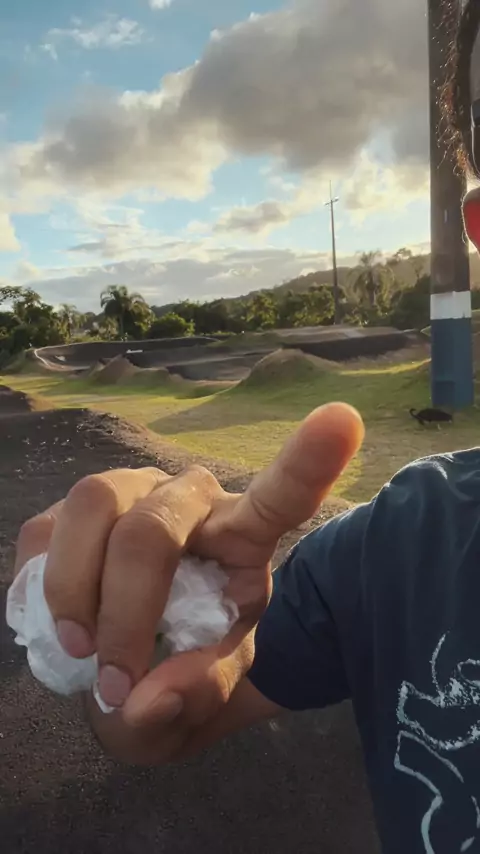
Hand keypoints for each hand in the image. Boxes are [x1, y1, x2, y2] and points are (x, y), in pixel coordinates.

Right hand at [14, 403, 363, 763]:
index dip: (307, 462)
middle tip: (114, 683)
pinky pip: (46, 528)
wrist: (123, 666)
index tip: (342, 420)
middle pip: (154, 527)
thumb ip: (185, 705)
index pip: (281, 497)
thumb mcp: (196, 709)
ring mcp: (132, 494)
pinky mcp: (76, 508)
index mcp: (243, 540)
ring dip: (75, 588)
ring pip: (94, 503)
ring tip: (78, 650)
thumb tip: (144, 700)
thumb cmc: (176, 673)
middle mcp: (192, 502)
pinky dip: (42, 583)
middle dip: (125, 611)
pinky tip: (59, 620)